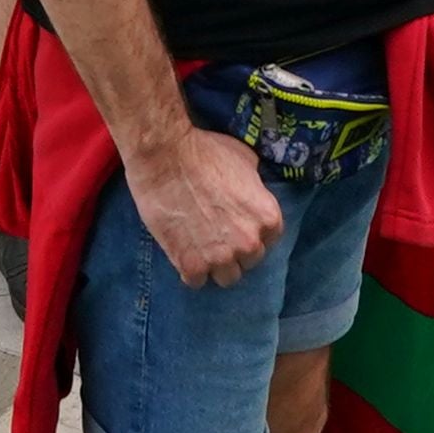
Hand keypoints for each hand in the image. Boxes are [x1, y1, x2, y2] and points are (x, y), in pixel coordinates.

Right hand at [125, 124, 283, 288]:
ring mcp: (220, 258)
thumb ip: (255, 187)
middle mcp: (249, 242)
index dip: (252, 232)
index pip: (269, 240)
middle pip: (249, 262)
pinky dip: (190, 269)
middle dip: (235, 250)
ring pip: (226, 278)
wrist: (164, 155)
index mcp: (267, 218)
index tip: (237, 226)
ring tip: (201, 248)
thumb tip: (254, 195)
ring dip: (215, 265)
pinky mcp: (190, 264)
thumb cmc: (205, 151)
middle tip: (216, 234)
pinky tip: (183, 252)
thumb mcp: (245, 160)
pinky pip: (196, 281)